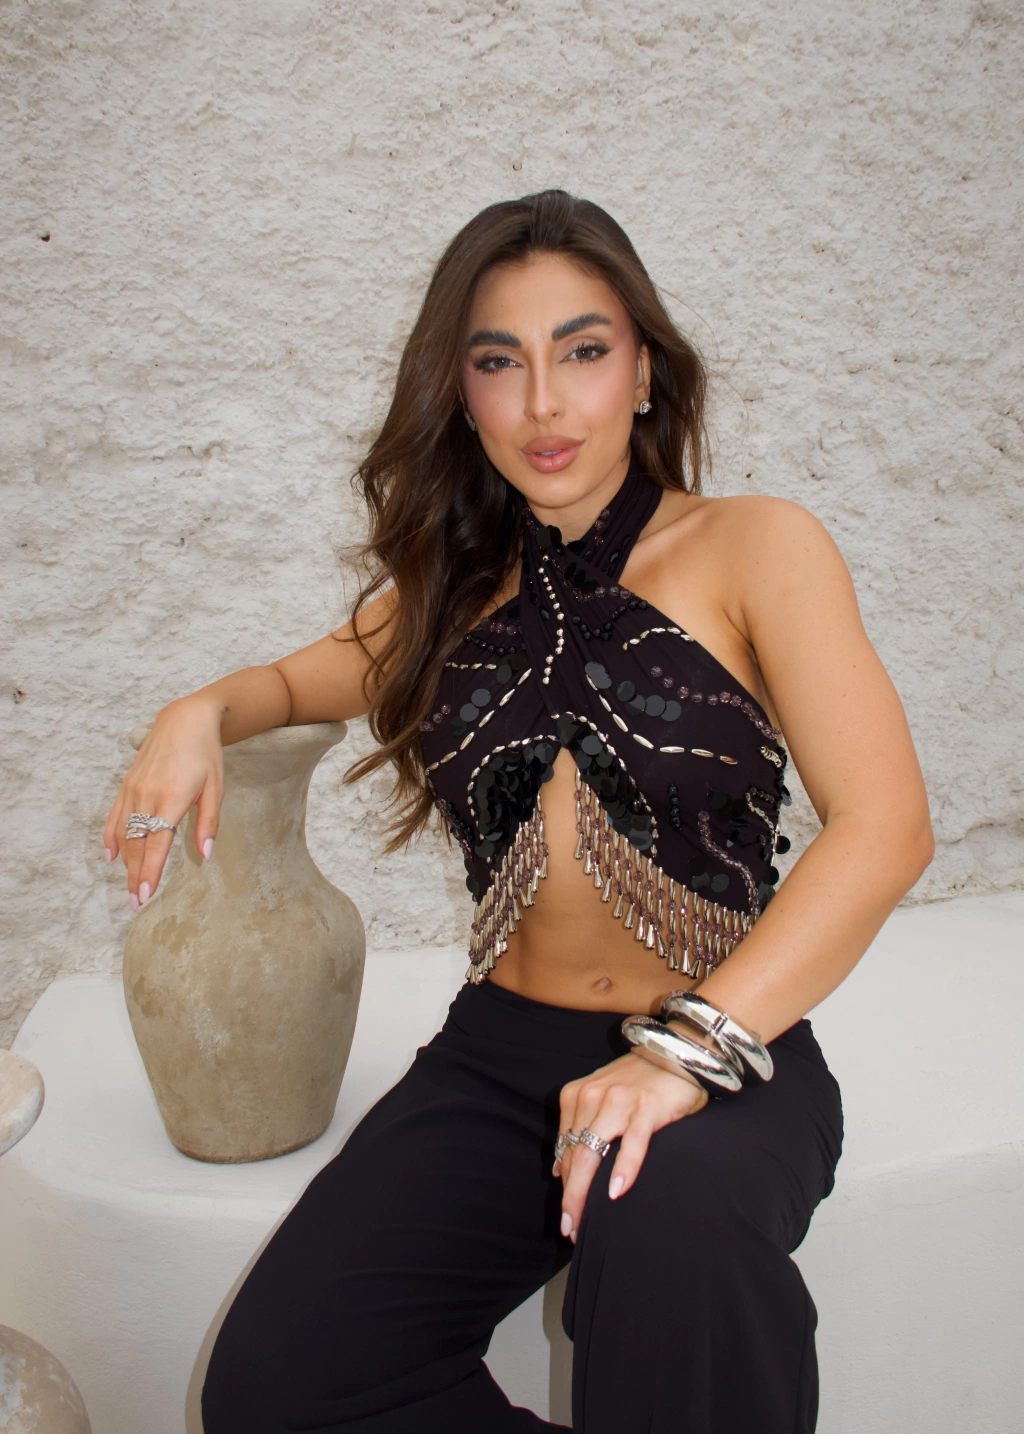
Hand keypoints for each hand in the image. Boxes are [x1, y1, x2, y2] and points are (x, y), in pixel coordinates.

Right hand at [103, 697, 224, 909]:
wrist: (184, 719)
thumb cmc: (205, 754)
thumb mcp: (216, 788)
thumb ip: (208, 824)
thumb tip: (205, 855)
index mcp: (171, 798)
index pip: (156, 844)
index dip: (149, 872)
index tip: (145, 896)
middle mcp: (147, 795)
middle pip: (136, 844)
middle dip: (135, 876)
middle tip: (136, 902)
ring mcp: (133, 789)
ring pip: (124, 833)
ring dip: (125, 863)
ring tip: (130, 886)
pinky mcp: (126, 784)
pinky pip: (114, 816)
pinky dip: (111, 838)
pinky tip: (111, 857)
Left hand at [555, 1050, 707, 1240]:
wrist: (677, 1053)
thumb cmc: (640, 1082)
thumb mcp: (600, 1098)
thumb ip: (580, 1127)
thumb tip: (559, 1169)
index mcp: (577, 1095)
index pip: (565, 1150)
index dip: (564, 1186)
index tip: (566, 1217)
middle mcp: (592, 1097)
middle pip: (574, 1156)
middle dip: (570, 1197)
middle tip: (570, 1230)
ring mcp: (618, 1102)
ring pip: (593, 1154)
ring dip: (586, 1193)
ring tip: (585, 1223)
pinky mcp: (646, 1107)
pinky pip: (632, 1144)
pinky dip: (624, 1168)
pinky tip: (616, 1192)